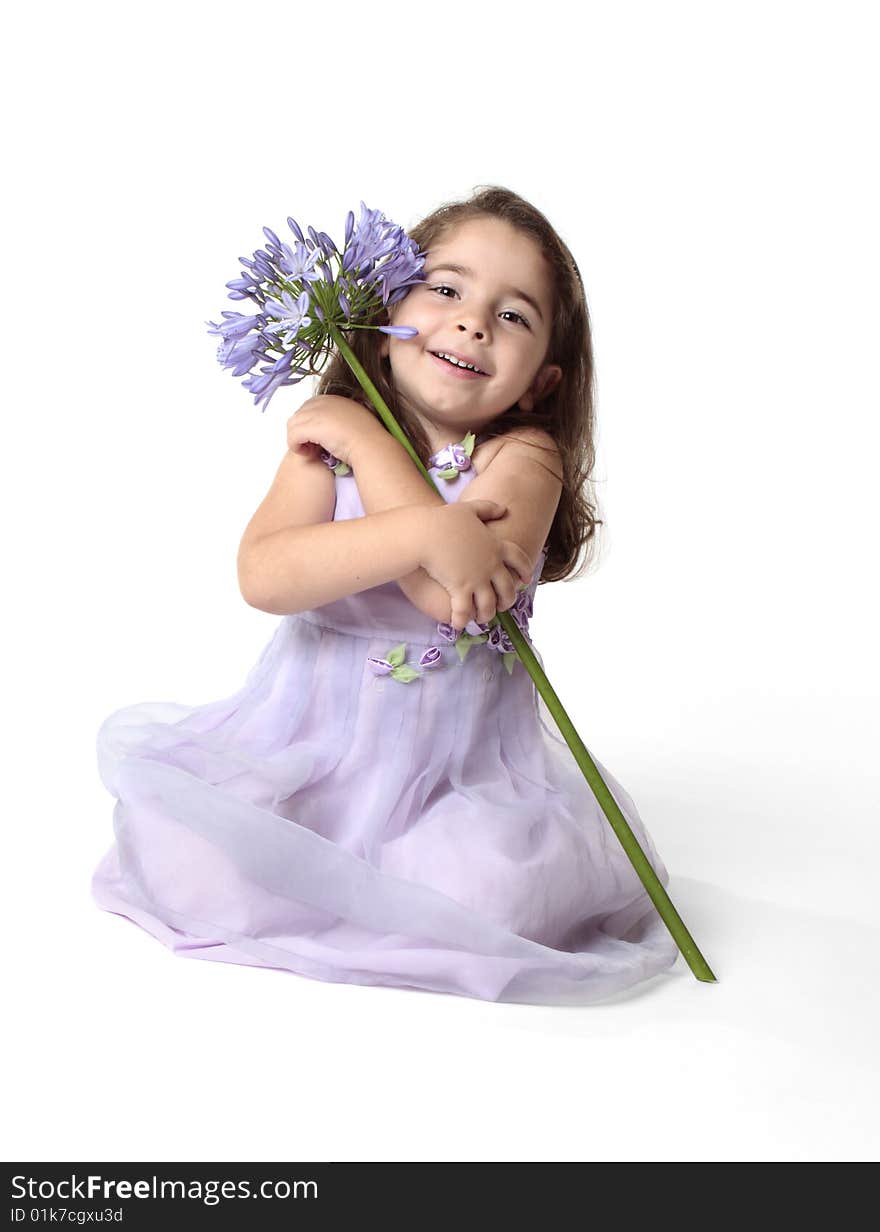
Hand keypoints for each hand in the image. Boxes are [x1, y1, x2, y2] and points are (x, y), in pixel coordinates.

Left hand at [286, 395, 379, 466]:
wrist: (370, 446)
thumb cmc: (367, 439)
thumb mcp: (354, 421)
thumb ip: (340, 420)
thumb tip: (332, 428)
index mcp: (333, 398)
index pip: (309, 408)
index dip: (310, 425)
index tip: (318, 439)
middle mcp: (322, 401)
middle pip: (298, 415)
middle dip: (301, 432)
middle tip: (313, 447)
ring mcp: (315, 412)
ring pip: (293, 426)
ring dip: (298, 440)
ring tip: (310, 451)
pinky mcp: (310, 426)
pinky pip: (292, 436)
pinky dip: (296, 447)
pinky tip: (308, 454)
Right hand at [418, 501, 533, 631]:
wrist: (425, 533)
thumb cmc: (443, 519)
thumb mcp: (468, 509)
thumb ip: (488, 508)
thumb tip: (504, 508)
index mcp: (496, 546)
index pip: (519, 560)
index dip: (525, 571)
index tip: (525, 580)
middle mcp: (491, 565)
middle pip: (508, 589)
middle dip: (506, 601)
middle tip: (501, 606)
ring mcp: (477, 579)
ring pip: (489, 605)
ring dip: (486, 614)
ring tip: (480, 618)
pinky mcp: (460, 589)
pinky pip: (465, 611)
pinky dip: (463, 620)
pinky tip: (458, 624)